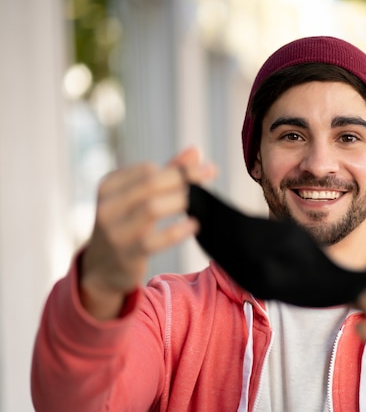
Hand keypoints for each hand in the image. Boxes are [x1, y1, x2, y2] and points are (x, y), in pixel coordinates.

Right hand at [80, 147, 216, 319]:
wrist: (102, 268)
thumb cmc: (126, 225)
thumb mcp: (139, 197)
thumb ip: (167, 174)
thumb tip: (196, 151)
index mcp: (108, 186)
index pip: (147, 169)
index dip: (178, 168)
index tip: (203, 168)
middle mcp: (108, 206)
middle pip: (150, 184)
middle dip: (184, 177)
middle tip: (210, 173)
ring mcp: (115, 231)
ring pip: (152, 208)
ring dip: (181, 201)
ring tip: (201, 200)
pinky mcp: (126, 254)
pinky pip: (155, 240)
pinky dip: (178, 230)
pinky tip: (194, 224)